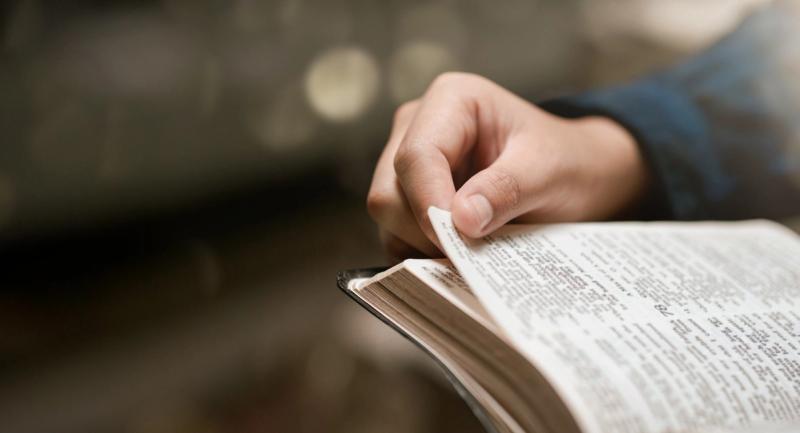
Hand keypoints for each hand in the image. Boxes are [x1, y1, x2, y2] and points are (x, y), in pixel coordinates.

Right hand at [367, 72, 647, 261]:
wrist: (576, 175)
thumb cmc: (566, 162)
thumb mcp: (549, 171)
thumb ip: (507, 189)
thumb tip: (462, 219)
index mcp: (451, 100)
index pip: (416, 156)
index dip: (429, 203)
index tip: (458, 241)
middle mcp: (418, 126)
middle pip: (389, 191)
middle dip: (426, 229)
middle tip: (472, 253)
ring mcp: (408, 163)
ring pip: (387, 216)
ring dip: (424, 245)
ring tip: (475, 251)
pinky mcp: (407, 196)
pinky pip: (395, 234)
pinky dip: (422, 253)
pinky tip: (461, 254)